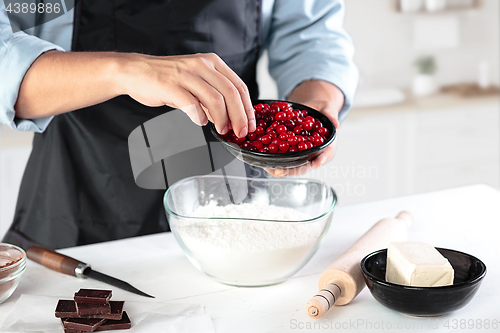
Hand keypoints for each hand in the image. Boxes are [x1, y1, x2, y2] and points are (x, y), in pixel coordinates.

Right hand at [119, 52, 255, 137]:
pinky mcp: (171, 85)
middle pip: (231, 93)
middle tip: (241, 133)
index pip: (239, 86)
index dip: (248, 108)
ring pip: (216, 99)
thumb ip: (213, 99)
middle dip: (240, 117)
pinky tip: (200, 122)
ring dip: (222, 120)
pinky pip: (192, 104)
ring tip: (221, 130)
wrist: (136, 72)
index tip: (250, 125)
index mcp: (212, 63)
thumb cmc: (167, 80)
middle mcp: (201, 65)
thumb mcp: (195, 84)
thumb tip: (231, 119)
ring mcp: (186, 74)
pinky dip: (200, 117)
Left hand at [265, 80, 343, 177]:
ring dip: (279, 167)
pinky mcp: (289, 149)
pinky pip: (281, 155)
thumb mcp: (328, 109)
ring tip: (268, 168)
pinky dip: (272, 158)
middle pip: (303, 165)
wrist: (310, 108)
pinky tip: (263, 158)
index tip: (315, 163)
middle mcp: (312, 153)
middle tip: (281, 171)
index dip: (320, 160)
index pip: (324, 156)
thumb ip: (331, 115)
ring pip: (290, 164)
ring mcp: (299, 153)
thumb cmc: (321, 110)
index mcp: (326, 146)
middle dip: (292, 169)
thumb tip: (336, 124)